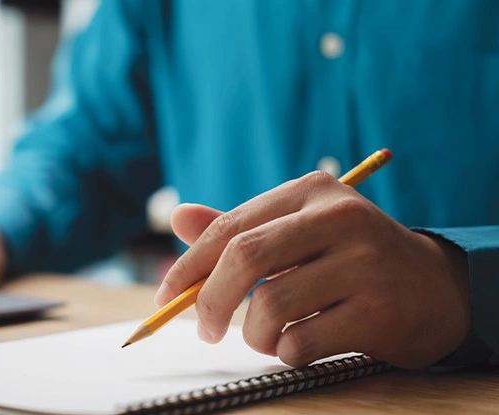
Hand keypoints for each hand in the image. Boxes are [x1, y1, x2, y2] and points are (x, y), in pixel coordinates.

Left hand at [156, 171, 469, 368]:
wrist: (433, 288)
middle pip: (245, 258)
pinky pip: (300, 342)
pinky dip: (285, 352)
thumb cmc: (348, 258)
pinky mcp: (378, 311)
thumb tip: (176, 217)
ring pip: (270, 306)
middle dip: (209, 301)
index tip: (167, 296)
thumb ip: (238, 227)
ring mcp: (363, 264)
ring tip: (267, 336)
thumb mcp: (298, 230)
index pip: (231, 227)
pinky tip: (301, 343)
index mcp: (311, 191)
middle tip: (204, 329)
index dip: (189, 266)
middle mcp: (339, 218)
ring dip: (254, 334)